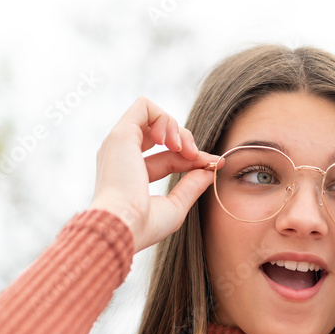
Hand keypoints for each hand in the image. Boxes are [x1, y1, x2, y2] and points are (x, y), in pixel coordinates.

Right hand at [88, 96, 223, 253]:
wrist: (124, 226)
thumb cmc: (143, 225)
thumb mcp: (175, 206)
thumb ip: (191, 186)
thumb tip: (209, 169)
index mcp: (130, 174)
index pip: (168, 158)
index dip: (193, 158)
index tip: (215, 163)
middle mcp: (121, 155)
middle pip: (160, 134)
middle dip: (185, 139)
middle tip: (195, 156)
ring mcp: (120, 143)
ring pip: (153, 116)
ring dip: (176, 127)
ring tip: (181, 149)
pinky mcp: (121, 134)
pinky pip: (144, 106)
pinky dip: (164, 118)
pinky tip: (169, 141)